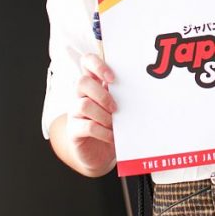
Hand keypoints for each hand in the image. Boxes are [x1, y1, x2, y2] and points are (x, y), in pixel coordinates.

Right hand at [66, 53, 116, 175]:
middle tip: (116, 108)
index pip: (86, 62)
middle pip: (82, 82)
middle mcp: (80, 96)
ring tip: (114, 124)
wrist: (100, 153)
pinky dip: (103, 132)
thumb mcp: (118, 106)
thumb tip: (140, 83)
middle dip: (102, 94)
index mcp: (93, 84)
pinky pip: (87, 126)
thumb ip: (121, 93)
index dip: (97, 65)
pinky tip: (111, 136)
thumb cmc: (112, 124)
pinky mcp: (74, 131)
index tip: (112, 78)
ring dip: (103, 115)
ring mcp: (74, 113)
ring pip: (83, 105)